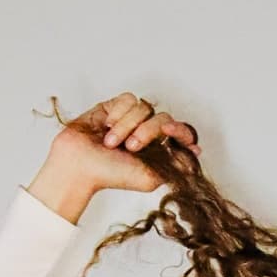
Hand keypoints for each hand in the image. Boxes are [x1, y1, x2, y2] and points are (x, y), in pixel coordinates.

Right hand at [28, 93, 199, 218]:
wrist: (80, 166)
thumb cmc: (112, 176)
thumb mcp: (150, 178)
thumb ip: (175, 165)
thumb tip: (196, 151)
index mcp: (159, 150)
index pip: (181, 132)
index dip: (180, 129)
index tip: (170, 132)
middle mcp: (147, 133)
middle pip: (163, 117)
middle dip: (148, 131)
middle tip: (131, 147)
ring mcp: (131, 119)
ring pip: (144, 107)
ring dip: (128, 125)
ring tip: (112, 143)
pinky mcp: (114, 107)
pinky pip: (128, 99)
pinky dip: (119, 112)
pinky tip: (107, 127)